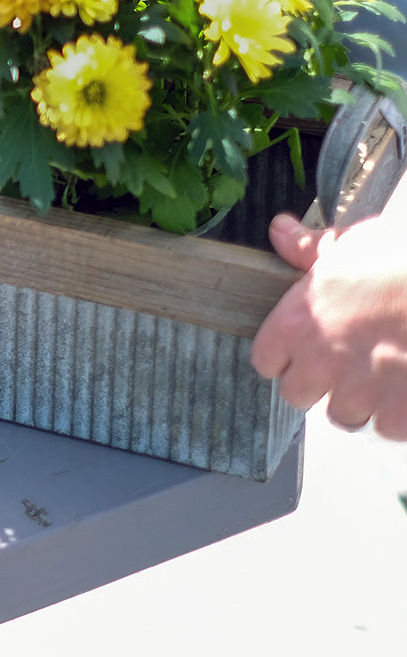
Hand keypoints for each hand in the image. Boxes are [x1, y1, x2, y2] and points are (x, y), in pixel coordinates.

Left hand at [251, 212, 406, 439]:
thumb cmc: (397, 259)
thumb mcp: (347, 246)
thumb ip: (307, 249)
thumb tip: (280, 231)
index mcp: (297, 324)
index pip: (265, 360)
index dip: (283, 355)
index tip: (297, 349)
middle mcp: (321, 363)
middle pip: (296, 394)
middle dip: (315, 383)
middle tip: (339, 364)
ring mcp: (362, 392)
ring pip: (343, 416)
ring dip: (356, 402)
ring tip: (375, 377)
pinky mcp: (401, 411)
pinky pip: (388, 428)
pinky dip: (396, 414)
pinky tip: (403, 389)